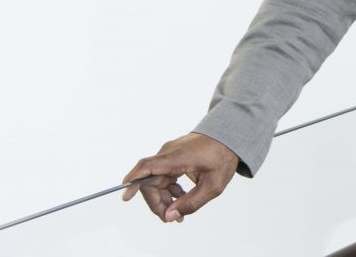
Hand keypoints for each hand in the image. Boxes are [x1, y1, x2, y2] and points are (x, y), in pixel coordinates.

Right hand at [121, 133, 237, 222]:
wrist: (230, 136)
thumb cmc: (223, 157)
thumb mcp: (213, 186)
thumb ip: (191, 203)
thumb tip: (170, 216)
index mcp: (176, 157)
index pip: (147, 166)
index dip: (133, 181)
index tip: (125, 196)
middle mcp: (169, 153)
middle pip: (150, 181)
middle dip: (157, 203)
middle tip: (171, 218)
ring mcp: (170, 154)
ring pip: (157, 180)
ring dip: (164, 198)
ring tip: (179, 213)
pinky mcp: (174, 156)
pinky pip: (164, 175)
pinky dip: (169, 189)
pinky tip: (181, 198)